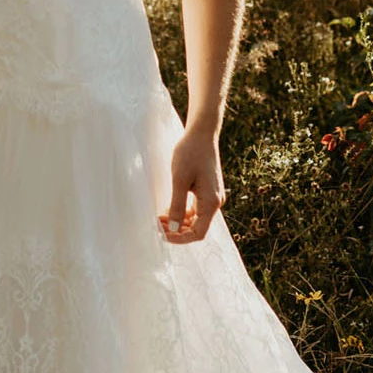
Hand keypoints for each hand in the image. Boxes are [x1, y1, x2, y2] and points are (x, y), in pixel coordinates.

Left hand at [161, 127, 224, 243]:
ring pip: (196, 220)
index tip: (162, 234)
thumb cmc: (190, 153)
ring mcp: (213, 196)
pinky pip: (196, 209)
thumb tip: (174, 229)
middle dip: (177, 230)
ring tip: (159, 218)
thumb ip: (177, 206)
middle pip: (197, 228)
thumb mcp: (179, 180)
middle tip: (156, 225)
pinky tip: (168, 210)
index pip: (198, 233)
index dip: (180, 238)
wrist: (201, 134)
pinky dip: (182, 213)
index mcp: (211, 202)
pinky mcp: (208, 191)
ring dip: (178, 223)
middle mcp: (216, 202)